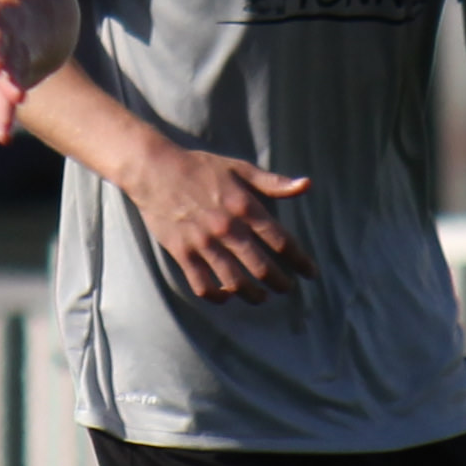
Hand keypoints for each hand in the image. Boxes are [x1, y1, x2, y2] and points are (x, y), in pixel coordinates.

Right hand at [126, 138, 314, 302]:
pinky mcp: (182, 252)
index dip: (300, 261)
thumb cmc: (200, 168)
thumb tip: (307, 185)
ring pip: (235, 281)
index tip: (311, 273)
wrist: (154, 170)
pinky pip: (202, 284)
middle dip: (280, 283)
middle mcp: (227, 229)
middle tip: (286, 288)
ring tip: (261, 298)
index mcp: (245, 207)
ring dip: (253, 295)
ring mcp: (204, 243)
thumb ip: (273, 182)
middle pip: (262, 267)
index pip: (281, 241)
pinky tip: (225, 295)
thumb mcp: (240, 168)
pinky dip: (217, 296)